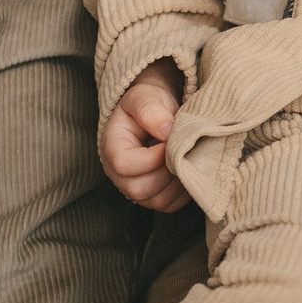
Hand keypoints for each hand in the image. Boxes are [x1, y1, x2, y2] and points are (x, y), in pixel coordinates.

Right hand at [101, 59, 189, 212]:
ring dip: (178, 180)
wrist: (157, 112)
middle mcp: (118, 175)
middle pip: (138, 189)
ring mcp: (135, 189)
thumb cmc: (149, 103)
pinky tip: (189, 167)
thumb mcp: (145, 96)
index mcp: (112, 149)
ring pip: (156, 201)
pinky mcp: (154, 196)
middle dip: (167, 170)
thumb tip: (166, 131)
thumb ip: (150, 110)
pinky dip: (184, 190)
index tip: (170, 138)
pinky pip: (170, 205)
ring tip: (186, 156)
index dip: (152, 156)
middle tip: (181, 149)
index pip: (124, 164)